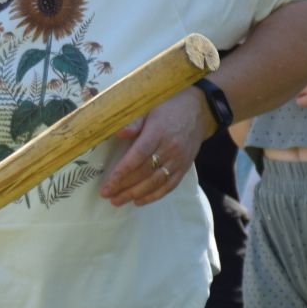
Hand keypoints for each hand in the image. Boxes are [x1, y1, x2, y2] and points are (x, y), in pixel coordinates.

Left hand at [101, 92, 207, 206]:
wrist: (199, 110)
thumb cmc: (169, 107)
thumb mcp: (150, 107)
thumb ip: (135, 122)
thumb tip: (119, 133)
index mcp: (158, 132)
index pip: (138, 155)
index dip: (122, 172)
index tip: (108, 183)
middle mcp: (170, 148)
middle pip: (145, 172)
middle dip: (124, 186)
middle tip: (107, 194)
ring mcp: (179, 159)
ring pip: (156, 182)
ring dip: (136, 194)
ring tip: (118, 201)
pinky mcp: (184, 167)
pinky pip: (170, 185)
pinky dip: (154, 195)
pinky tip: (139, 201)